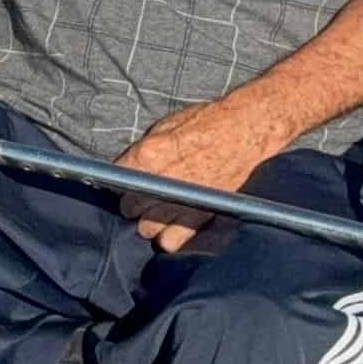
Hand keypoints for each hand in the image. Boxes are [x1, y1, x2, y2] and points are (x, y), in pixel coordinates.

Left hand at [113, 95, 295, 253]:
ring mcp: (181, 202)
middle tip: (143, 194)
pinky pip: (171, 240)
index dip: (118, 180)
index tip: (123, 180)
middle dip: (132, 201)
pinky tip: (172, 223)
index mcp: (149, 155)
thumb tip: (127, 166)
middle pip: (129, 207)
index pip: (116, 178)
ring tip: (158, 210)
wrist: (246, 130)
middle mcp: (161, 182)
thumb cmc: (209, 122)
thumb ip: (144, 149)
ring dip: (149, 220)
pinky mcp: (200, 216)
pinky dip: (169, 236)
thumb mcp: (168, 124)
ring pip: (146, 228)